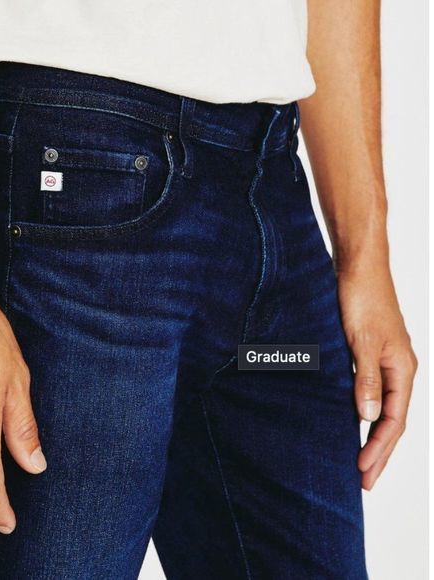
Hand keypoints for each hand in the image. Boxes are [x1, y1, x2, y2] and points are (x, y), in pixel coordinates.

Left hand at [338, 266, 416, 489]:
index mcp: (402, 369)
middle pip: (391, 419)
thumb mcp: (362, 342)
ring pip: (383, 407)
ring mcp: (386, 361)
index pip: (394, 421)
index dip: (378, 449)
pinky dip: (365, 411)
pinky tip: (354, 420)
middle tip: (364, 480)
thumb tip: (368, 418)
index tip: (362, 472)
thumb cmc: (363, 298)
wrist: (359, 267)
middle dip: (379, 451)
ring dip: (373, 435)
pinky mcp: (372, 353)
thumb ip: (366, 380)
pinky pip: (373, 391)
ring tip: (361, 459)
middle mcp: (399, 368)